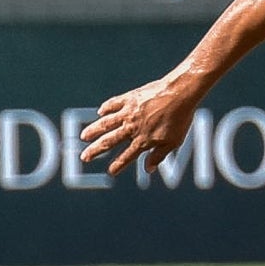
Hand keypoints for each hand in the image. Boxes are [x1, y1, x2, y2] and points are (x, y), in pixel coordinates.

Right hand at [79, 76, 202, 176]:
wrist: (180, 93)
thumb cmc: (180, 118)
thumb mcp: (173, 141)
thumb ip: (159, 155)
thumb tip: (148, 170)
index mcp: (143, 140)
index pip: (127, 156)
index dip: (118, 165)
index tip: (111, 172)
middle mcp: (132, 128)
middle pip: (109, 141)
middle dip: (95, 150)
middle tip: (84, 157)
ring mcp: (128, 113)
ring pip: (105, 124)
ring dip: (93, 130)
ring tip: (83, 137)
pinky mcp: (129, 98)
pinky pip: (113, 104)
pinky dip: (105, 108)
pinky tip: (100, 112)